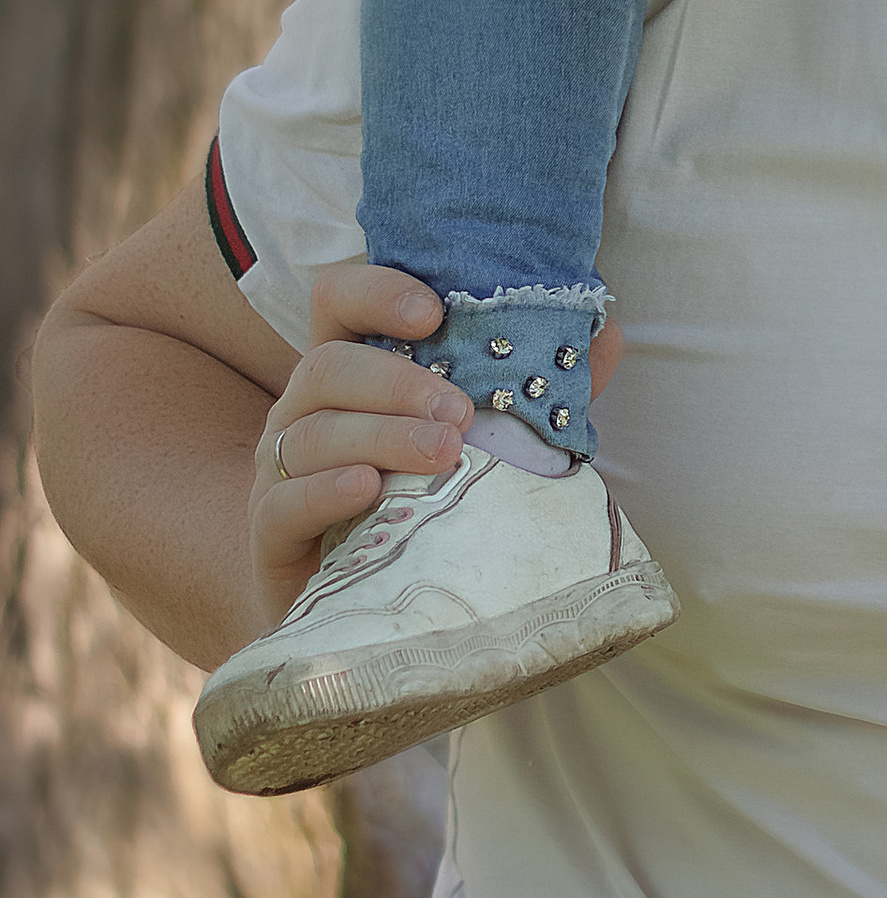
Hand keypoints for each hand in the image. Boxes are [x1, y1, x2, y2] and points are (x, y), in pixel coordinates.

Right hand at [246, 265, 626, 631]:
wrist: (364, 605)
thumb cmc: (426, 502)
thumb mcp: (483, 442)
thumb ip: (538, 389)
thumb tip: (606, 335)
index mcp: (354, 369)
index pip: (339, 299)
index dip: (377, 292)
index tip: (434, 313)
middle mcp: (306, 409)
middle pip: (327, 365)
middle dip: (396, 382)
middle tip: (461, 411)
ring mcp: (279, 469)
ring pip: (310, 432)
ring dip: (380, 435)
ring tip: (443, 454)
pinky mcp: (269, 532)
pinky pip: (283, 501)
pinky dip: (326, 489)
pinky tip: (368, 490)